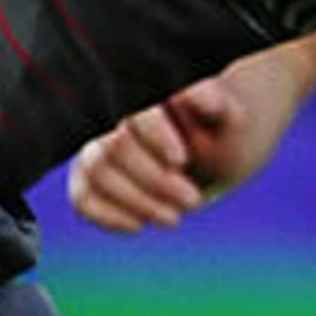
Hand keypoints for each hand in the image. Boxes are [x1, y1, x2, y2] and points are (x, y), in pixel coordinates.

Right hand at [63, 76, 246, 231]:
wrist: (216, 149)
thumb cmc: (223, 132)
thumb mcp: (233, 120)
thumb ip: (218, 105)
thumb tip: (203, 98)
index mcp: (149, 90)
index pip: (137, 108)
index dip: (154, 135)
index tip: (182, 160)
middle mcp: (114, 114)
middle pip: (116, 145)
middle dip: (155, 180)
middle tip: (193, 200)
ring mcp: (98, 145)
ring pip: (96, 170)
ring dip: (136, 201)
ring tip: (174, 217)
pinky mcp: (90, 177)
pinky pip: (82, 196)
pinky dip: (107, 215)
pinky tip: (139, 225)